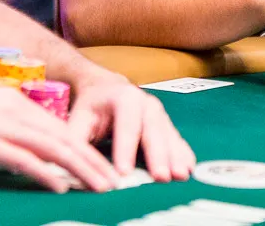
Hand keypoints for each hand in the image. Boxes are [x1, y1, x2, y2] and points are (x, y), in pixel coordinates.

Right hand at [0, 67, 117, 192]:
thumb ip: (6, 125)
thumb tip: (23, 146)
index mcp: (19, 104)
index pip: (64, 129)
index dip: (88, 149)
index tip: (107, 165)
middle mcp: (18, 113)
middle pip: (67, 139)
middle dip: (95, 162)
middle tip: (117, 182)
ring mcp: (2, 128)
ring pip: (54, 149)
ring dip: (82, 170)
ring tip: (102, 187)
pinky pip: (22, 160)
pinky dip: (45, 173)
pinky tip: (61, 186)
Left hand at [66, 70, 195, 181]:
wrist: (105, 86)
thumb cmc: (92, 105)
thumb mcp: (79, 118)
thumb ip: (77, 141)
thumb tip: (75, 167)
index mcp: (124, 97)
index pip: (126, 125)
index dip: (125, 149)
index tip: (124, 173)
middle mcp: (147, 103)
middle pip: (153, 130)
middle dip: (158, 155)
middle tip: (160, 178)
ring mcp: (159, 113)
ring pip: (168, 135)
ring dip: (175, 157)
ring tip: (180, 176)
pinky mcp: (166, 124)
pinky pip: (176, 139)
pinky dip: (183, 154)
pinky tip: (189, 168)